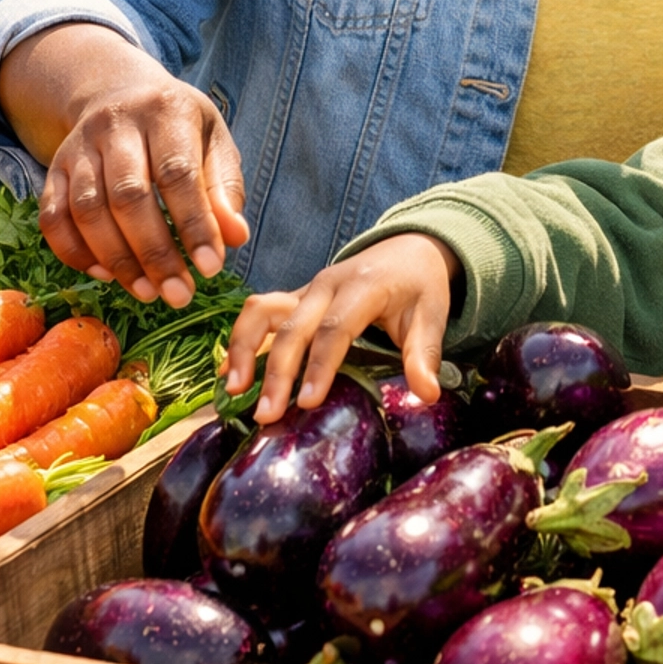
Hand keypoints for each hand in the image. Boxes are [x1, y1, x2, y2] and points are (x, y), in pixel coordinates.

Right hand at [1, 26, 248, 306]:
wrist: (117, 91)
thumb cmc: (177, 127)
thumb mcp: (213, 142)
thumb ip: (225, 188)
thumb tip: (235, 238)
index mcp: (165, 110)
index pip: (177, 173)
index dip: (193, 224)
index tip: (211, 268)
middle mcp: (115, 124)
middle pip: (128, 196)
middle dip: (155, 253)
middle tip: (178, 295)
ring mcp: (78, 147)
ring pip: (87, 210)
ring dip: (117, 259)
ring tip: (147, 292)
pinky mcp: (53, 170)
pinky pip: (52, 217)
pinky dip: (74, 252)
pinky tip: (105, 275)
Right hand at [225, 234, 458, 422]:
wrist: (406, 248)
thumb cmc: (419, 285)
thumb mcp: (432, 314)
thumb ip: (425, 353)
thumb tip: (428, 394)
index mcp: (363, 286)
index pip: (336, 328)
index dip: (320, 366)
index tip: (308, 403)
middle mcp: (327, 284)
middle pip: (293, 327)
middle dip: (277, 372)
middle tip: (267, 414)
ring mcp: (306, 290)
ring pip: (263, 312)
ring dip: (245, 349)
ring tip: (234, 390)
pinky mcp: (295, 298)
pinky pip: (260, 314)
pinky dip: (241, 341)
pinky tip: (230, 373)